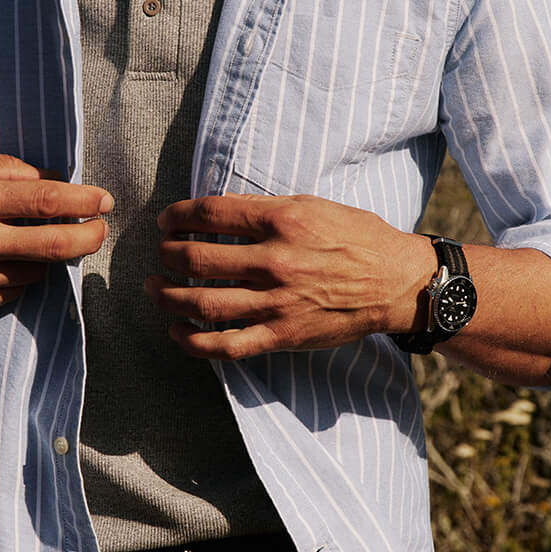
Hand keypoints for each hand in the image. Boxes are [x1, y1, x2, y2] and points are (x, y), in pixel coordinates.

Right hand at [0, 145, 112, 316]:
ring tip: (42, 237)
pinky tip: (9, 257)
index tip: (104, 199)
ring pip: (39, 270)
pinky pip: (15, 290)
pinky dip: (22, 272)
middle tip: (100, 228)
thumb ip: (5, 167)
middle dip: (90, 236)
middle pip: (57, 246)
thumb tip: (52, 180)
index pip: (49, 201)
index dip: (86, 201)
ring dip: (50, 254)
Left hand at [148, 194, 433, 360]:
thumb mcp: (311, 206)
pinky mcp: (282, 336)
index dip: (177, 216)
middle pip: (196, 258)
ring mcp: (276, 303)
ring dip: (167, 296)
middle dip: (167, 254)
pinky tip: (177, 331)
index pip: (209, 214)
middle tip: (159, 253)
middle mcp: (274, 262)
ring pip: (202, 303)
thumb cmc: (354, 237)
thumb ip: (262, 207)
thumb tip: (215, 208)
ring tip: (155, 288)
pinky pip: (226, 345)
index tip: (166, 220)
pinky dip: (193, 342)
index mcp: (281, 222)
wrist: (395, 282)